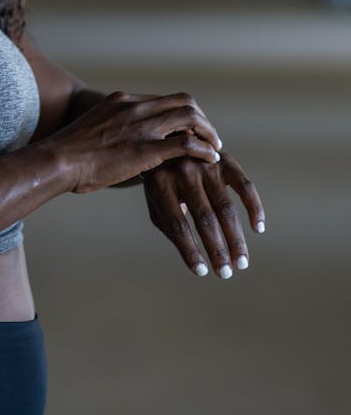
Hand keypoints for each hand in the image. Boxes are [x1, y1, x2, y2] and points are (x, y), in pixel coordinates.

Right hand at [54, 90, 221, 193]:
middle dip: (201, 119)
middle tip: (209, 137)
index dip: (181, 114)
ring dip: (208, 132)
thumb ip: (110, 130)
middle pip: (183, 101)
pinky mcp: (146, 149)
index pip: (163, 99)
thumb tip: (116, 144)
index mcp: (122, 100)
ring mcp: (142, 126)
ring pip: (190, 117)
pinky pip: (187, 144)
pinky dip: (204, 150)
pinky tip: (211, 159)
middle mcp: (135, 107)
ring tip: (214, 147)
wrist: (57, 160)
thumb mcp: (92, 130)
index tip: (189, 129)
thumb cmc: (67, 155)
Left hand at [142, 151, 264, 277]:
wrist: (169, 140)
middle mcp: (184, 171)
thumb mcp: (155, 201)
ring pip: (226, 208)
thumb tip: (197, 261)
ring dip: (236, 239)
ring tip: (240, 262)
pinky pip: (245, 186)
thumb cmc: (161, 181)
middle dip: (217, 250)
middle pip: (205, 219)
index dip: (190, 251)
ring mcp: (206, 164)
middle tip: (225, 273)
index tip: (202, 272)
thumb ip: (170, 225)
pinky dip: (255, 207)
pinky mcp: (226, 160)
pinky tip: (258, 228)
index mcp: (160, 183)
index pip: (178, 225)